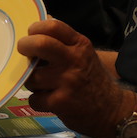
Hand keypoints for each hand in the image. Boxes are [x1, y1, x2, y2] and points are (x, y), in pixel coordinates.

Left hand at [17, 19, 128, 137]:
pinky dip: (37, 100)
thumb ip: (63, 42)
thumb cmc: (91, 78)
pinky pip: (34, 98)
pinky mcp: (61, 103)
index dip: (36, 28)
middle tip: (23, 51)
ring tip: (41, 84)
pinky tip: (48, 100)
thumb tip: (37, 25)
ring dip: (31, 81)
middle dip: (24, 46)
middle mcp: (74, 61)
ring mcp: (67, 82)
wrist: (113, 111)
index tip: (30, 34)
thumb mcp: (84, 54)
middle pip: (40, 44)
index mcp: (80, 45)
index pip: (54, 26)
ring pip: (31, 77)